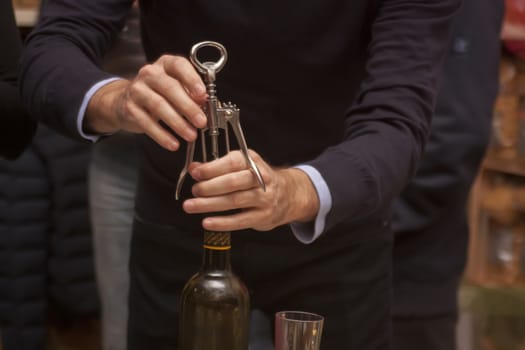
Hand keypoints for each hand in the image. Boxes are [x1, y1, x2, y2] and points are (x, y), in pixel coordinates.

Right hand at [85, 55, 207, 150]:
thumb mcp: (177, 87)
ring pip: (159, 105)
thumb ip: (191, 93)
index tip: (203, 95)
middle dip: (188, 107)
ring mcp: (137, 90)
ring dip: (177, 123)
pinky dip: (162, 135)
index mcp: (165, 64)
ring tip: (191, 135)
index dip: (192, 79)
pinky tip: (173, 143)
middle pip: (170, 87)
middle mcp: (149, 73)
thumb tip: (205, 104)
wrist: (126, 101)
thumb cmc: (159, 93)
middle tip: (201, 122)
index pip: (179, 66)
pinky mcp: (130, 108)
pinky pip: (147, 123)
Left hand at [182, 150, 319, 231]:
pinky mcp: (263, 216)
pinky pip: (240, 221)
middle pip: (233, 182)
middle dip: (209, 187)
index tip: (195, 173)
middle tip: (194, 191)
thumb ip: (216, 167)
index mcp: (252, 161)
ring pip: (235, 201)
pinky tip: (207, 222)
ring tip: (191, 206)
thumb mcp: (240, 166)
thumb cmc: (257, 179)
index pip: (232, 162)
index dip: (212, 168)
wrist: (288, 194)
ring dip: (210, 204)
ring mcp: (264, 198)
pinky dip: (222, 223)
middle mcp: (261, 178)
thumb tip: (194, 168)